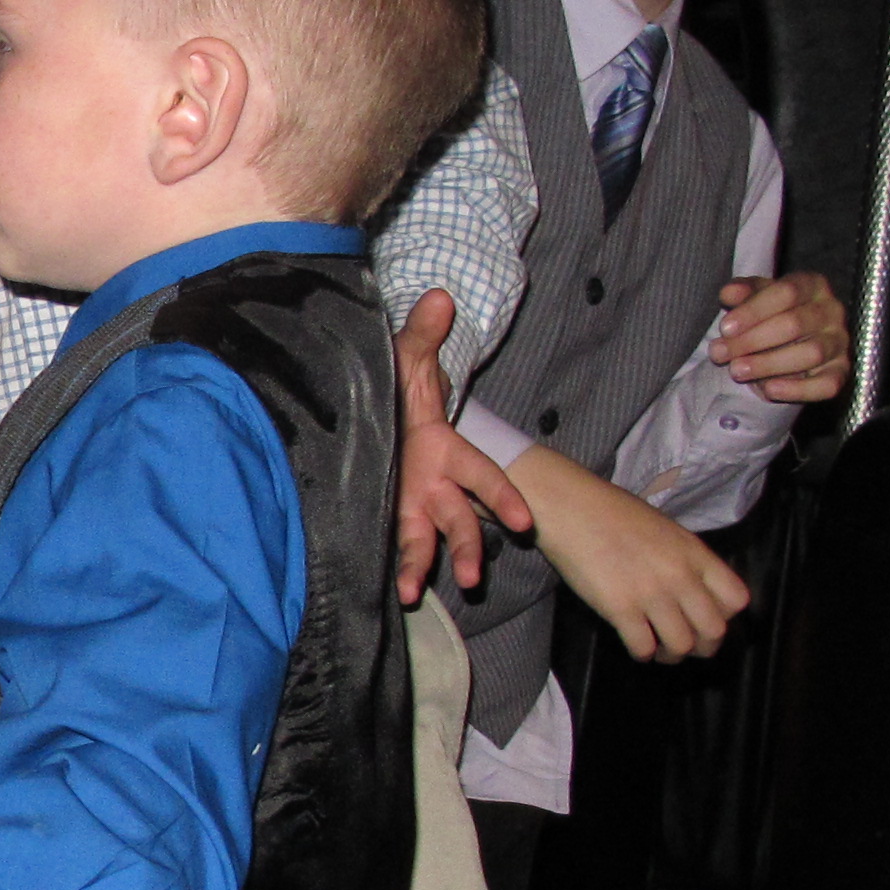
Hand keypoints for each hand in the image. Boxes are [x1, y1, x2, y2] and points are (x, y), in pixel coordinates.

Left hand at [393, 288, 531, 604]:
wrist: (366, 410)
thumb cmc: (393, 388)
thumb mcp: (404, 360)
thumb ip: (421, 335)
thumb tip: (438, 296)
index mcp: (444, 448)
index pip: (481, 473)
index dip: (502, 495)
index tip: (523, 519)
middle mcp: (432, 480)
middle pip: (460, 516)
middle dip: (468, 544)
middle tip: (471, 575)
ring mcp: (410, 500)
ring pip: (428, 537)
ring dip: (425, 565)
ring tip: (415, 593)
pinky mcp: (385, 512)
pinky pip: (394, 542)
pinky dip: (395, 567)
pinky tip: (391, 592)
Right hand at [506, 447, 749, 659]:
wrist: (570, 507)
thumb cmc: (613, 513)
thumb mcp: (666, 530)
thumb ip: (686, 560)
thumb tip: (693, 590)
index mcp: (695, 553)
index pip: (737, 600)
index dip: (724, 617)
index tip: (705, 619)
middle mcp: (680, 575)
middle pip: (714, 631)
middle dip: (703, 647)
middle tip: (685, 645)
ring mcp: (651, 593)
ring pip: (682, 646)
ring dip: (672, 655)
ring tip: (659, 650)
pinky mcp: (620, 608)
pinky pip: (643, 647)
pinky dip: (642, 654)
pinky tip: (636, 646)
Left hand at [712, 271, 849, 404]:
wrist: (788, 342)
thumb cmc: (770, 313)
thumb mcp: (755, 297)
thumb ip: (743, 292)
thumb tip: (729, 293)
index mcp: (813, 285)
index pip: (787, 292)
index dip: (754, 310)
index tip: (725, 328)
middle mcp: (832, 311)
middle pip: (794, 324)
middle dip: (751, 341)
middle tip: (719, 353)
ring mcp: (839, 342)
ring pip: (810, 354)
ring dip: (768, 364)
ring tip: (736, 370)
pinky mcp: (841, 371)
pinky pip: (826, 384)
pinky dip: (798, 389)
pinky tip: (768, 389)